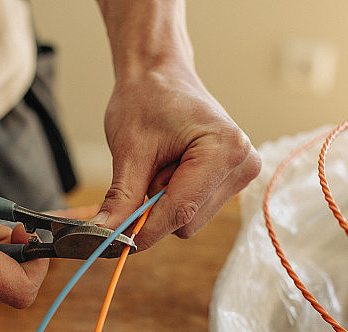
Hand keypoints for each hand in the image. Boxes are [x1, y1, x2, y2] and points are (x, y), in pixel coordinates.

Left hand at [93, 66, 260, 248]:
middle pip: (187, 222)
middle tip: (146, 169)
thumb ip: (121, 197)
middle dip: (156, 208)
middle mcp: (243, 164)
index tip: (114, 242)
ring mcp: (242, 174)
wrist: (160, 73)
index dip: (144, 231)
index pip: (181, 212)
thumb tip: (104, 235)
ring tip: (162, 162)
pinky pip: (195, 210)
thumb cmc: (146, 99)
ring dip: (165, 202)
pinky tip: (173, 168)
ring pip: (189, 221)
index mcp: (225, 149)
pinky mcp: (233, 180)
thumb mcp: (129, 149)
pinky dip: (175, 198)